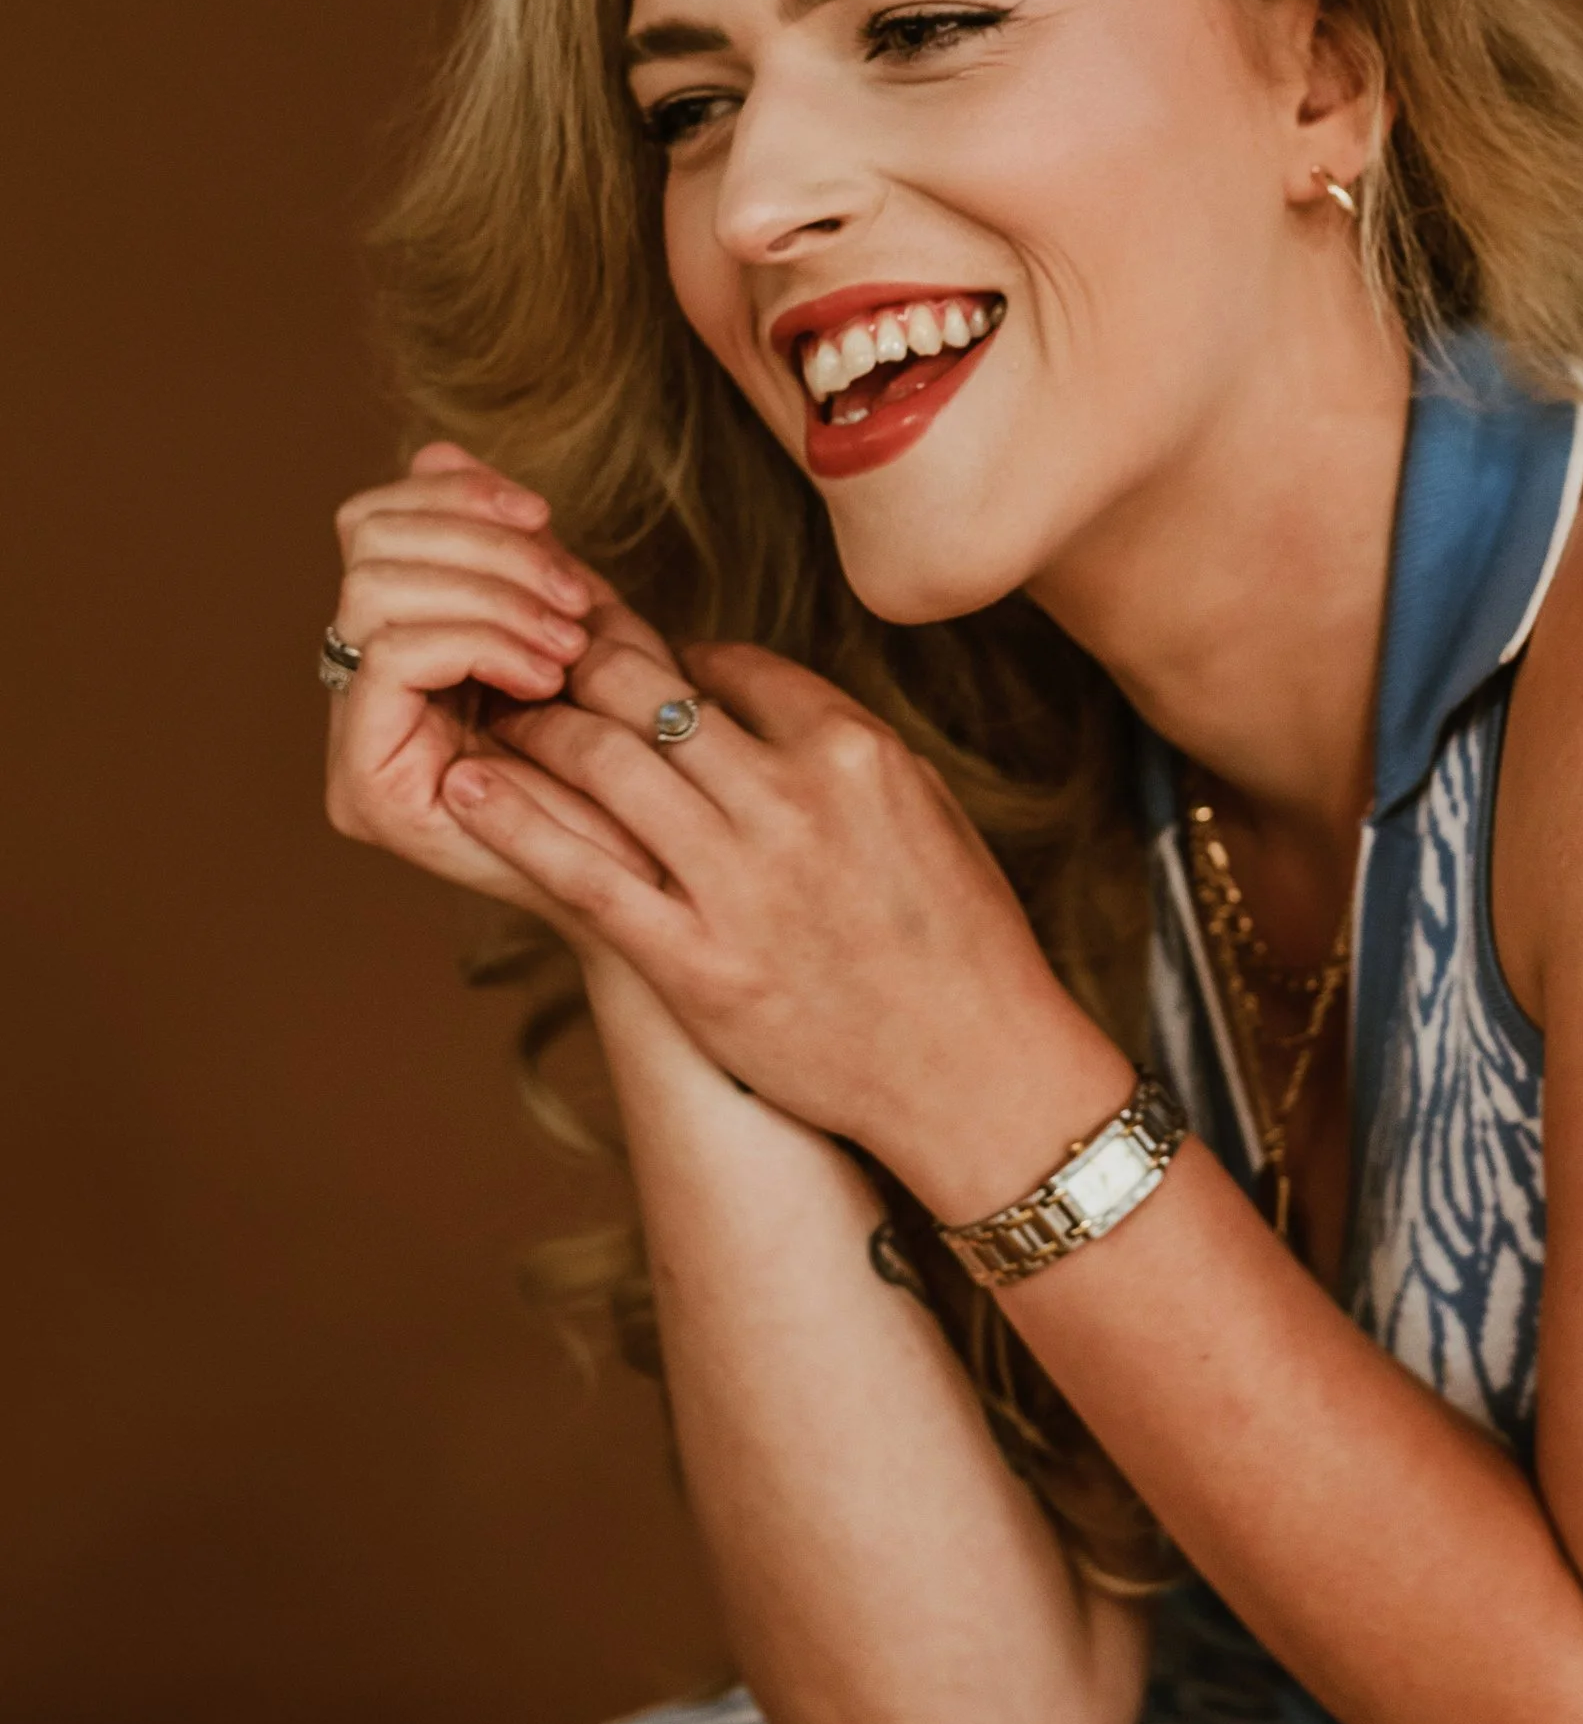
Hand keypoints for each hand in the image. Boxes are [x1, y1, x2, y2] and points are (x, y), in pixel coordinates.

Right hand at [324, 441, 667, 926]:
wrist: (657, 885)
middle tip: (572, 595)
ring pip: (372, 585)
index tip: (545, 516)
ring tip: (565, 640)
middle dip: (481, 543)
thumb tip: (433, 447)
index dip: (458, 494)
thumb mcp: (577, 627)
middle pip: (364, 537)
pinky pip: (390, 650)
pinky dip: (479, 640)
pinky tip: (545, 673)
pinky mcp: (365, 786)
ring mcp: (355, 740)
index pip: (376, 520)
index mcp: (399, 642)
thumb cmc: (630, 759)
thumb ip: (514, 549)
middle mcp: (359, 690)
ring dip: (490, 592)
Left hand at [441, 637, 1129, 1206]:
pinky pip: (585, 875)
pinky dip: (515, 821)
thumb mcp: (923, 807)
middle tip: (532, 661)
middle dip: (577, 664)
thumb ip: (839, 745)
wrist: (975, 1070)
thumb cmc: (959, 940)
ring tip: (496, 716)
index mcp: (854, 750)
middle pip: (647, 693)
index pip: (728, 663)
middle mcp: (792, 800)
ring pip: (604, 762)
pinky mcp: (697, 963)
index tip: (629, 661)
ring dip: (536, 726)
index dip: (665, 653)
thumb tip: (752, 694)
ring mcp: (740, 883)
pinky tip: (467, 790)